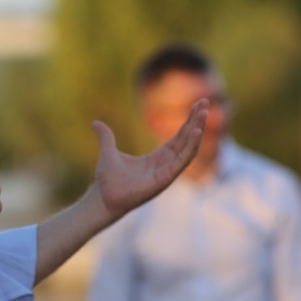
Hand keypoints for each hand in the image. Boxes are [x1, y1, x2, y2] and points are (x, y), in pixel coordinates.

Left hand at [91, 98, 207, 220]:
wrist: (103, 198)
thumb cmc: (107, 181)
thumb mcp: (108, 151)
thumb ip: (106, 136)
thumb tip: (95, 123)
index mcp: (157, 158)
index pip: (178, 137)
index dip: (187, 121)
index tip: (196, 105)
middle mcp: (166, 165)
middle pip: (187, 140)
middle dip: (196, 121)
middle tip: (205, 102)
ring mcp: (167, 173)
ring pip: (189, 149)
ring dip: (197, 130)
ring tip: (203, 113)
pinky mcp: (166, 179)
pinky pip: (183, 161)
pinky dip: (191, 146)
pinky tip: (196, 131)